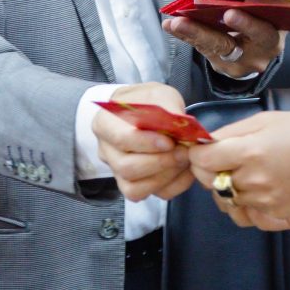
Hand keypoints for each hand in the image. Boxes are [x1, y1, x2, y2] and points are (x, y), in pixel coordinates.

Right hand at [91, 82, 196, 201]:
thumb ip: (167, 106)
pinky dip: (170, 187)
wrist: (147, 115)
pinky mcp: (131, 186)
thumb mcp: (159, 94)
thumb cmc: (148, 103)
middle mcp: (106, 150)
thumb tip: (178, 123)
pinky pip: (148, 196)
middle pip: (127, 167)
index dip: (147, 143)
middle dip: (160, 162)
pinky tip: (183, 171)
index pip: (121, 138)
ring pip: (135, 188)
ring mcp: (116, 171)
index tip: (169, 141)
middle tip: (183, 151)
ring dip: (166, 175)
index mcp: (105, 123)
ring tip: (184, 159)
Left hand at [163, 0, 289, 78]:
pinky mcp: (220, 64)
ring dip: (188, 33)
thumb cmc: (266, 19)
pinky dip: (186, 35)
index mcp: (272, 41)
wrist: (263, 48)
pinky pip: (201, 48)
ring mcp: (235, 64)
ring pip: (209, 47)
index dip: (248, 23)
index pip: (262, 34)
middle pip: (227, 45)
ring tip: (171, 22)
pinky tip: (169, 25)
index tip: (232, 10)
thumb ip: (263, 1)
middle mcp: (254, 58)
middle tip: (183, 22)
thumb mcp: (272, 11)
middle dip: (203, 32)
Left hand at [188, 110, 289, 227]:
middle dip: (209, 170)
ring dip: (227, 188)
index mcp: (250, 152)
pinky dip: (244, 205)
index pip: (202, 160)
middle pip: (209, 182)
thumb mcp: (267, 120)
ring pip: (225, 201)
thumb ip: (232, 132)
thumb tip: (207, 141)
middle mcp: (254, 180)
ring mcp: (264, 201)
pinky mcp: (275, 215)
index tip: (202, 150)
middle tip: (221, 160)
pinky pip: (245, 216)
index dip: (197, 154)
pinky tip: (255, 191)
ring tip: (244, 174)